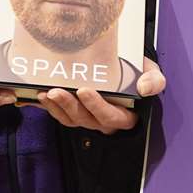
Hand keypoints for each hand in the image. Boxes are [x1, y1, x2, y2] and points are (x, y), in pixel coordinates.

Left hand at [37, 57, 163, 134]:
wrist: (128, 71)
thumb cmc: (139, 74)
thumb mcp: (152, 74)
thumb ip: (154, 81)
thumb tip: (145, 88)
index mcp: (125, 116)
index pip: (110, 116)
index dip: (97, 106)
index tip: (85, 90)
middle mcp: (104, 121)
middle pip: (85, 119)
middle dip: (69, 106)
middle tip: (55, 91)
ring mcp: (88, 118)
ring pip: (70, 119)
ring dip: (56, 107)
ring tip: (45, 93)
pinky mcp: (75, 113)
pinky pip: (60, 115)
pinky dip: (48, 107)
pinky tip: (38, 97)